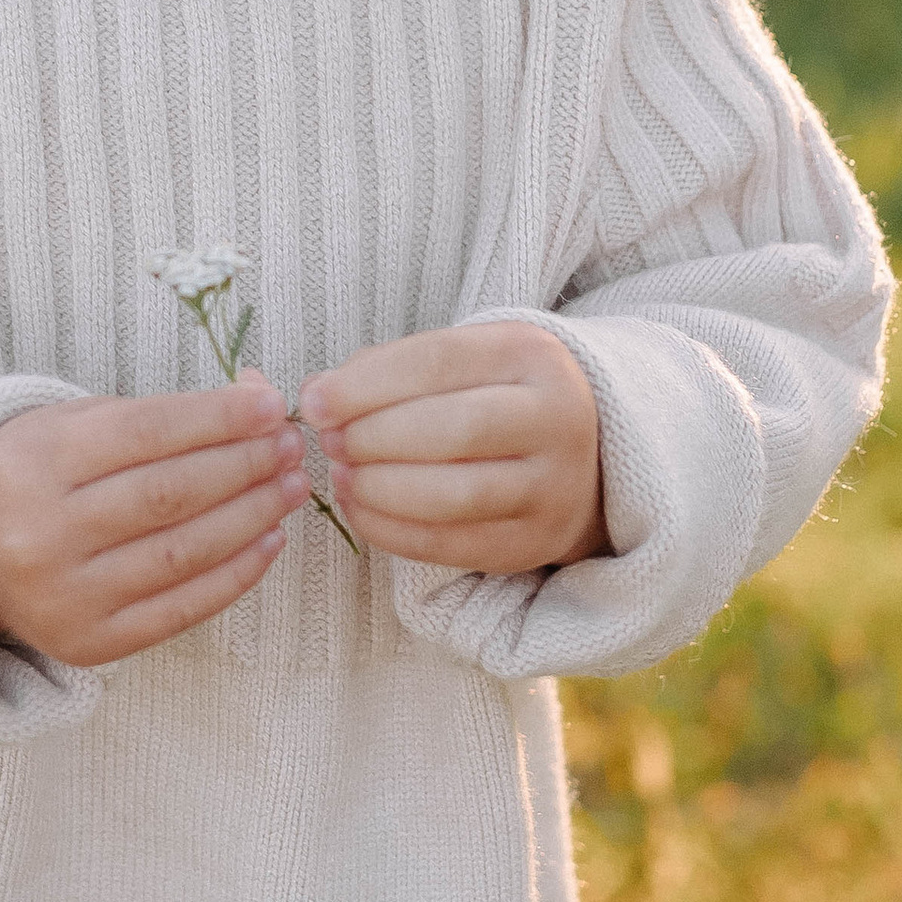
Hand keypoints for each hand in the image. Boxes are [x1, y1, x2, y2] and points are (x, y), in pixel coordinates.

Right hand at [0, 383, 307, 667]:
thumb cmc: (36, 477)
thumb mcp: (69, 425)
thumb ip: (156, 413)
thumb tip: (255, 397)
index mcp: (34, 463)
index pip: (146, 433)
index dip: (217, 417)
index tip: (270, 406)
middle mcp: (42, 533)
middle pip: (170, 493)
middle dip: (244, 465)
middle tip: (291, 446)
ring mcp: (65, 595)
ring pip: (183, 551)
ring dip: (252, 516)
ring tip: (291, 488)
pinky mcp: (90, 642)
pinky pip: (180, 608)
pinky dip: (235, 575)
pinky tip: (268, 541)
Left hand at [297, 323, 605, 575]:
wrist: (587, 454)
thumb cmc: (498, 397)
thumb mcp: (465, 361)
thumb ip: (392, 370)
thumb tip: (318, 395)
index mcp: (531, 356)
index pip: (438, 362)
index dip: (365, 385)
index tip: (314, 401)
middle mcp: (555, 418)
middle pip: (452, 429)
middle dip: (373, 438)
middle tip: (331, 443)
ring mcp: (553, 486)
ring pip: (454, 495)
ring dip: (380, 488)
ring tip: (343, 476)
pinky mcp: (536, 541)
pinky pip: (452, 545)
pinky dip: (393, 531)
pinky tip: (361, 511)